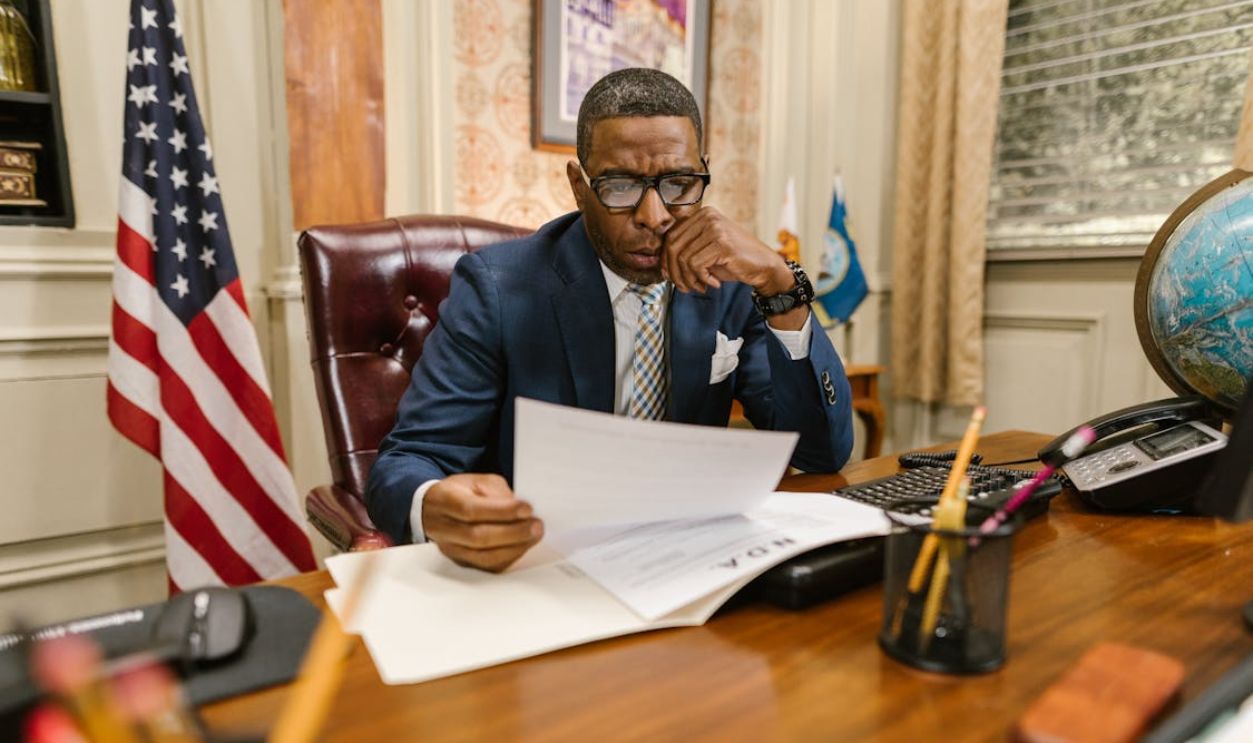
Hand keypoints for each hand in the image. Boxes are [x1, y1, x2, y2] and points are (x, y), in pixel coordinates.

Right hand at [421, 474, 543, 571]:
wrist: (436, 510)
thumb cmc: (460, 493)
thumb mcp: (477, 481)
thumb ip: (498, 493)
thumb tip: (520, 510)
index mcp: (444, 501)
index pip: (470, 510)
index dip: (501, 511)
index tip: (527, 508)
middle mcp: (444, 529)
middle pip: (477, 538)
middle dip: (512, 532)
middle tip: (536, 525)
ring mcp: (452, 549)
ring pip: (483, 557)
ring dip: (514, 547)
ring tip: (534, 535)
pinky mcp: (463, 563)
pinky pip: (489, 566)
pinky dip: (510, 557)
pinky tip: (523, 545)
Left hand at [662, 206, 794, 295]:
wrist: (764, 267)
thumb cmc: (734, 261)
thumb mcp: (706, 252)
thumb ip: (685, 252)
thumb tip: (662, 267)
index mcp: (702, 214)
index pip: (671, 236)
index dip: (665, 260)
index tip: (670, 277)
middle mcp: (708, 216)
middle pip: (673, 246)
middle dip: (674, 272)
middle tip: (684, 287)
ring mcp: (715, 228)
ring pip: (683, 258)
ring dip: (689, 279)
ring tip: (700, 286)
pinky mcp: (722, 243)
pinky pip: (696, 265)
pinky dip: (702, 279)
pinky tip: (713, 283)